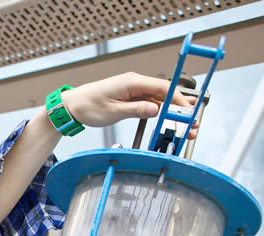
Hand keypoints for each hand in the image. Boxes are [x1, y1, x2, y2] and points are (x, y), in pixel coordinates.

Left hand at [61, 73, 195, 131]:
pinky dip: (161, 112)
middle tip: (191, 123)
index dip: (179, 100)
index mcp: (131, 82)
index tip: (189, 112)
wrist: (72, 105)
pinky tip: (170, 120)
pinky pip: (150, 103)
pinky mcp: (130, 98)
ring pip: (159, 100)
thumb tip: (156, 110)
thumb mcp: (113, 111)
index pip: (163, 88)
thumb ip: (136, 110)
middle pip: (165, 94)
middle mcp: (135, 83)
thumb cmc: (88, 106)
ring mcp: (133, 90)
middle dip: (180, 109)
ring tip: (185, 127)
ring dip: (172, 112)